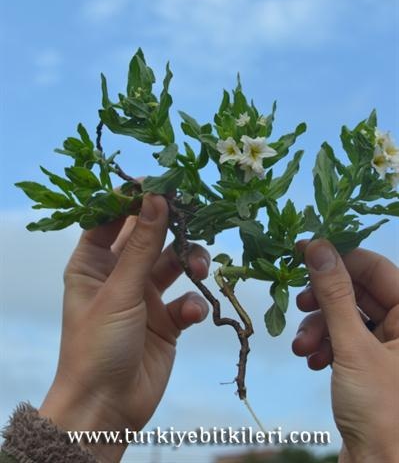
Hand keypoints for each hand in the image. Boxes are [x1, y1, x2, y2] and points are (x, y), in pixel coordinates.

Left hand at [39, 194, 209, 462]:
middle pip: (150, 237)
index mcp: (93, 263)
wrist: (107, 408)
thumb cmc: (97, 345)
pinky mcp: (167, 320)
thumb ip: (142, 244)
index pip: (111, 218)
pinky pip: (186, 299)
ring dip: (190, 261)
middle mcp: (119, 274)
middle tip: (195, 214)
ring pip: (174, 264)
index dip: (133, 198)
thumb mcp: (119, 290)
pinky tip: (191, 314)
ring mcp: (144, 297)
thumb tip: (157, 197)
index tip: (161, 182)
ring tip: (201, 266)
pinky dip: (193, 302)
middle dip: (172, 227)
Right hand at [292, 239, 398, 462]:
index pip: (375, 267)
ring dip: (318, 327)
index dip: (339, 257)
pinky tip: (312, 361)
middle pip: (356, 291)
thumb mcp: (353, 346)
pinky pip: (342, 338)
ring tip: (303, 347)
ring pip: (344, 315)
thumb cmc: (382, 412)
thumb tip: (318, 248)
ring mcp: (385, 345)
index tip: (303, 251)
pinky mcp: (368, 363)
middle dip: (323, 300)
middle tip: (299, 302)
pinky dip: (323, 345)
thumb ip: (334, 294)